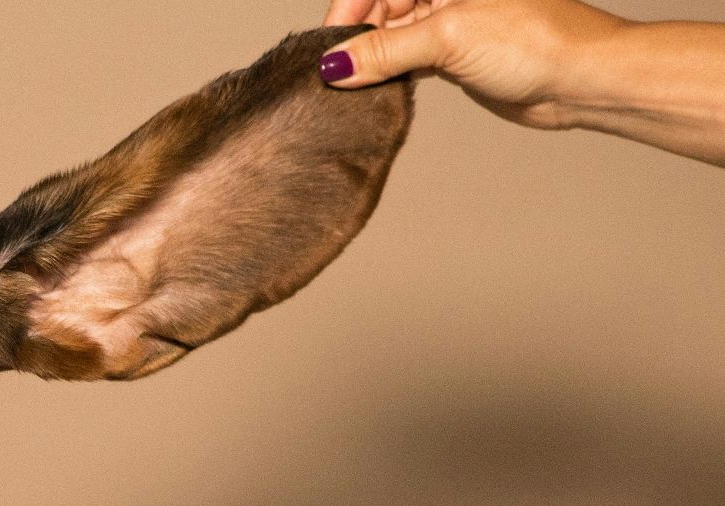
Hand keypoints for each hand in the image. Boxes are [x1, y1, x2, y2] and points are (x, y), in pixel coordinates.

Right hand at [318, 0, 624, 128]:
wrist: (583, 79)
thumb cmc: (536, 40)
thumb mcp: (447, 39)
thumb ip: (384, 51)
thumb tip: (334, 65)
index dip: (347, 11)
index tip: (326, 48)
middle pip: (381, 9)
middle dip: (357, 39)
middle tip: (337, 76)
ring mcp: (450, 22)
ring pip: (392, 37)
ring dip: (372, 62)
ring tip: (353, 88)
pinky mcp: (455, 55)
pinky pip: (407, 60)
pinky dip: (390, 75)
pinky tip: (376, 92)